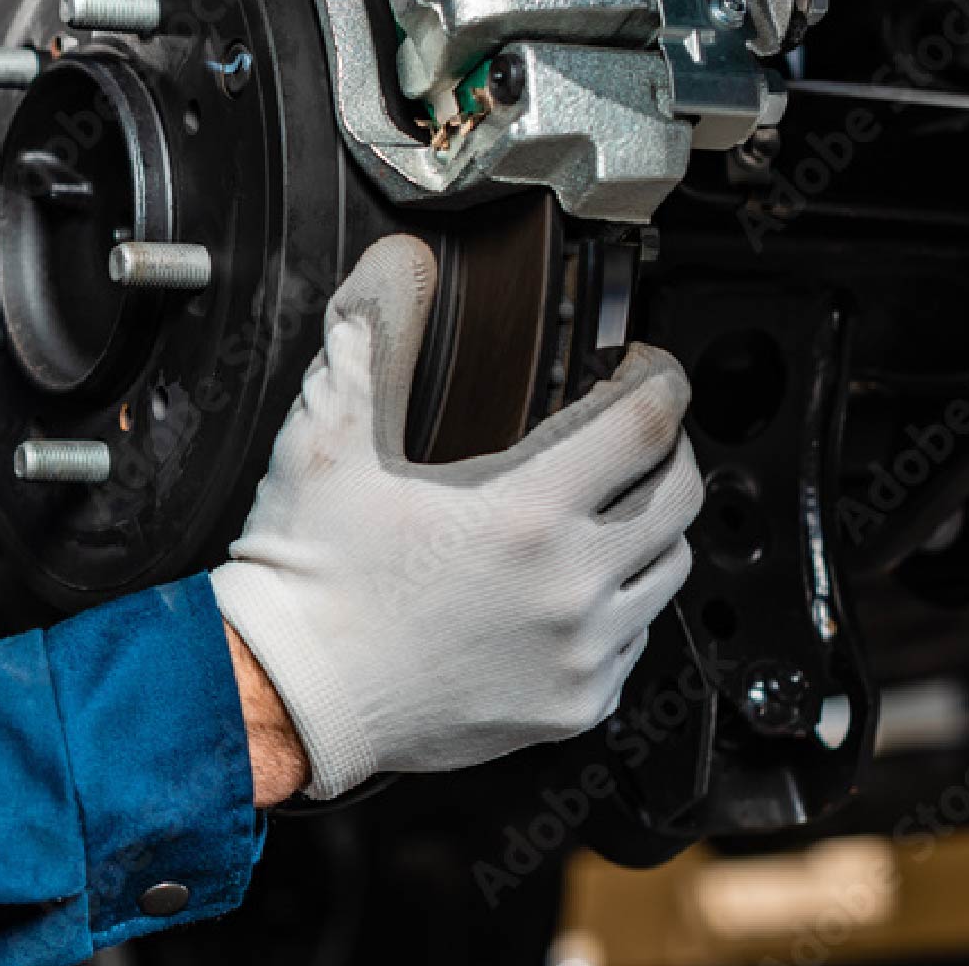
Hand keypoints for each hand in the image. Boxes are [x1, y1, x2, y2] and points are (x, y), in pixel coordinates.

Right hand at [211, 235, 703, 801]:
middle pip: (680, 493)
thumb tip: (397, 263)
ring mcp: (581, 653)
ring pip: (668, 571)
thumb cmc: (309, 575)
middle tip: (632, 430)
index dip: (658, 377)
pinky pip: (634, 645)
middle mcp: (571, 586)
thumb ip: (373, 339)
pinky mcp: (574, 706)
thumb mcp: (329, 441)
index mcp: (526, 512)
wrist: (288, 696)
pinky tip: (567, 587)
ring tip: (603, 508)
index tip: (641, 365)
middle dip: (667, 447)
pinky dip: (617, 606)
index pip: (647, 421)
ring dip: (648, 528)